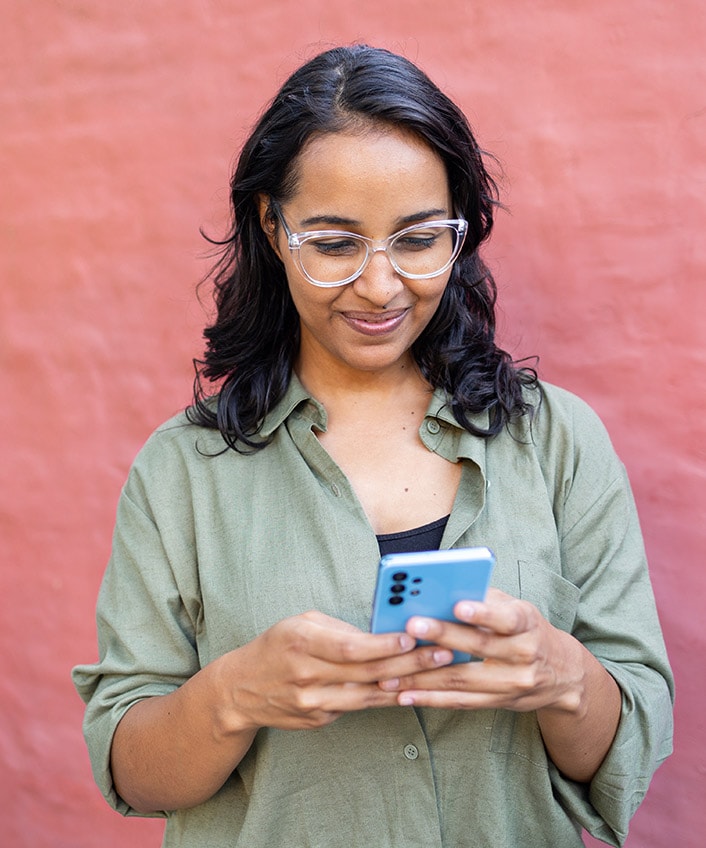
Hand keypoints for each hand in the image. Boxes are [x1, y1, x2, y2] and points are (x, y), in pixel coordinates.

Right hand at [216, 610, 454, 732]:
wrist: (241, 691)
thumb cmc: (277, 646)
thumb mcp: (301, 624)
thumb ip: (339, 629)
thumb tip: (383, 631)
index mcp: (300, 642)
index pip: (350, 647)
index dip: (384, 644)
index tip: (414, 635)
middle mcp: (307, 676)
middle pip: (367, 672)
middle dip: (409, 662)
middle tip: (443, 652)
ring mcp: (313, 703)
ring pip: (369, 696)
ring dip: (407, 684)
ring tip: (438, 673)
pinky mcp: (319, 720)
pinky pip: (359, 707)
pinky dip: (386, 697)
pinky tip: (411, 688)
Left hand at [378, 588, 584, 713]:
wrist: (564, 675)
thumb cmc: (528, 630)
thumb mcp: (518, 609)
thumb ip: (485, 599)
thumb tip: (441, 587)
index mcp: (527, 625)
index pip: (507, 618)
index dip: (483, 613)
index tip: (458, 605)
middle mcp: (524, 655)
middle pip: (479, 647)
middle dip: (442, 636)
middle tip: (411, 626)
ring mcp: (512, 683)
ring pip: (463, 680)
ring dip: (424, 676)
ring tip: (391, 672)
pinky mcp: (498, 703)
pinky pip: (460, 702)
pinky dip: (430, 699)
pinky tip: (404, 695)